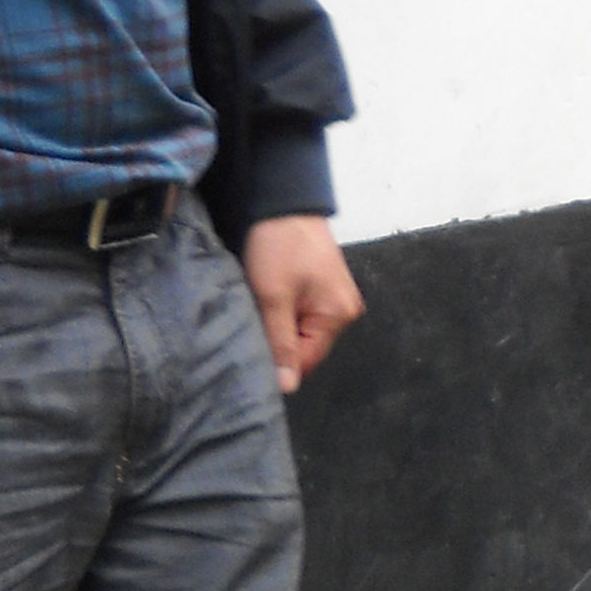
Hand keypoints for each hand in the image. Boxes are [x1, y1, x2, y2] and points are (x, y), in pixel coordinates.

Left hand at [241, 215, 363, 393]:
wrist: (285, 203)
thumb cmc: (279, 247)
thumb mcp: (273, 297)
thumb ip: (281, 342)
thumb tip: (287, 387)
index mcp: (338, 316)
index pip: (306, 361)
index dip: (277, 363)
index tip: (245, 355)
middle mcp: (345, 312)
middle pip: (306, 348)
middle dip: (277, 343)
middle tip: (247, 329)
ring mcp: (337, 300)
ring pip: (302, 332)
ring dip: (278, 328)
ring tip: (256, 313)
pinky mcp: (325, 290)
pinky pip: (303, 317)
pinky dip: (283, 315)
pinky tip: (266, 303)